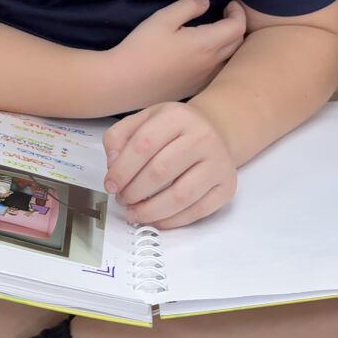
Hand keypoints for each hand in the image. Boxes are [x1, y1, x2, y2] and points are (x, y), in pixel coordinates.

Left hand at [103, 102, 236, 228]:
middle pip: (160, 171)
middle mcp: (202, 137)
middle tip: (122, 199)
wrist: (215, 131)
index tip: (111, 184)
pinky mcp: (227, 186)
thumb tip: (113, 164)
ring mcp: (218, 162)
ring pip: (180, 195)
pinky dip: (172, 221)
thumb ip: (120, 137)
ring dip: (151, 210)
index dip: (122, 169)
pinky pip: (197, 211)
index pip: (144, 144)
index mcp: (177, 116)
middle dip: (134, 191)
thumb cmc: (174, 130)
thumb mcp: (144, 120)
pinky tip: (156, 219)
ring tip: (134, 213)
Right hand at [109, 0, 245, 111]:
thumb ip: (188, 6)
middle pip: (238, 44)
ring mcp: (205, 80)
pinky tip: (204, 55)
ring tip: (216, 34)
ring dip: (230, 45)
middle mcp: (211, 64)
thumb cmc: (142, 47)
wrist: (124, 82)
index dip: (238, 13)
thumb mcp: (163, 18)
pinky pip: (218, 73)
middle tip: (224, 16)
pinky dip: (220, 60)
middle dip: (236, 26)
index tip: (229, 5)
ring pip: (230, 61)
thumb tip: (206, 2)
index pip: (238, 27)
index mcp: (206, 44)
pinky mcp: (195, 90)